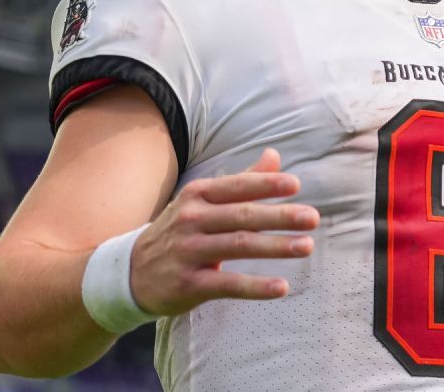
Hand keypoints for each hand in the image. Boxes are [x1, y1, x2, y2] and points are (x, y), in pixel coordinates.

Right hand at [129, 148, 319, 315]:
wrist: (130, 271)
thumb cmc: (180, 231)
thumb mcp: (203, 201)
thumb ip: (242, 181)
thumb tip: (275, 155)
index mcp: (198, 196)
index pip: (237, 187)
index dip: (265, 185)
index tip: (295, 185)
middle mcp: (192, 220)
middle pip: (243, 216)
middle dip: (280, 216)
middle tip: (313, 218)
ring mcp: (189, 252)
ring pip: (239, 246)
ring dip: (276, 247)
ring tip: (307, 246)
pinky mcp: (188, 284)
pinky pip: (227, 284)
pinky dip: (256, 286)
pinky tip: (281, 287)